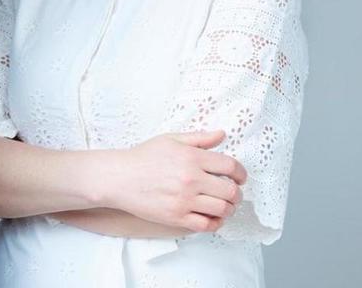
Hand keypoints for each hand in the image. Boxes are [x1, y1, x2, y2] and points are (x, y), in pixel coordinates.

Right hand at [108, 130, 246, 232]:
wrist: (121, 177)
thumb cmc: (144, 156)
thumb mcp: (172, 139)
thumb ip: (199, 138)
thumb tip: (222, 134)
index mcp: (192, 157)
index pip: (229, 166)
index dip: (240, 172)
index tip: (240, 176)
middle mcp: (191, 179)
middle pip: (230, 190)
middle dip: (237, 192)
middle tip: (234, 192)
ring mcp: (184, 200)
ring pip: (222, 209)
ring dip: (229, 208)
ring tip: (225, 204)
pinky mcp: (176, 218)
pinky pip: (206, 225)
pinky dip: (215, 222)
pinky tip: (213, 216)